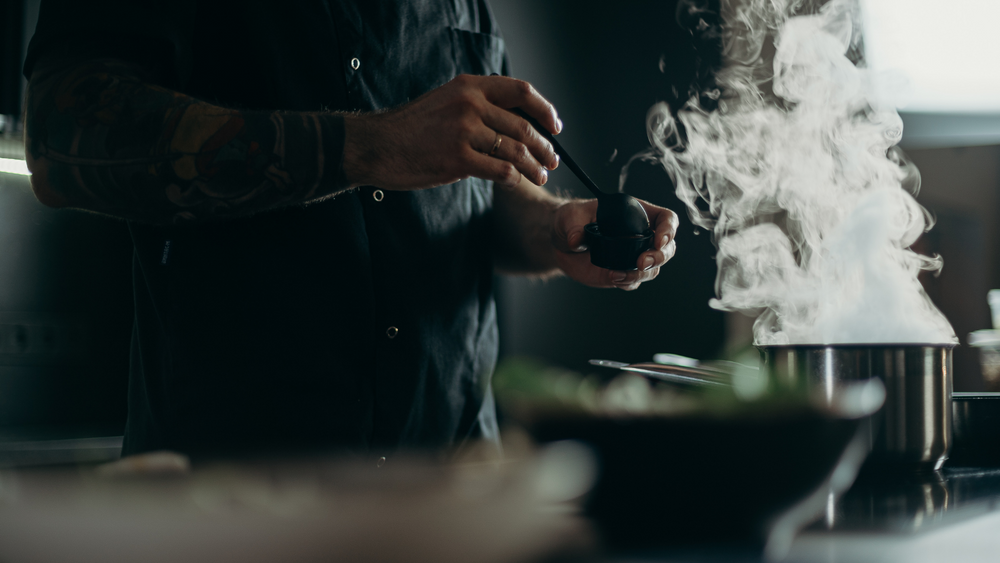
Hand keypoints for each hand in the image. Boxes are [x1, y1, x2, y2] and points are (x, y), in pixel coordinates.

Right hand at [342, 74, 561, 189]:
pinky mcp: (458, 159)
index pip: (521, 92)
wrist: (377, 145)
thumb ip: (479, 106)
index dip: (544, 110)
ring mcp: (464, 132)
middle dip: (545, 147)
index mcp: (469, 86)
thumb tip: (516, 122)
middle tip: (552, 160)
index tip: (555, 126)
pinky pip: (501, 171)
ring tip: (541, 176)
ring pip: (516, 150)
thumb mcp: (447, 101)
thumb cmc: (413, 128)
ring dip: (534, 167)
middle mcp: (470, 104)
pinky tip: (515, 183)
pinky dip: (514, 179)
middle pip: (523, 126)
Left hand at [551, 198, 678, 289]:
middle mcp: (640, 236)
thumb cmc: (571, 220)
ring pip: (653, 269)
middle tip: (641, 263)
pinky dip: (627, 282)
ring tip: (618, 275)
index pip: (666, 219)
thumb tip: (576, 240)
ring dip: (642, 274)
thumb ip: (574, 226)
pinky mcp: (622, 273)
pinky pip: (633, 282)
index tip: (659, 240)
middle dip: (659, 257)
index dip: (669, 229)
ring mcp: (633, 256)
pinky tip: (613, 278)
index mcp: (637, 214)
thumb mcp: (570, 216)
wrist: (560, 243)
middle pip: (667, 248)